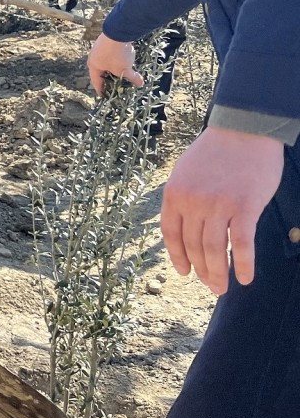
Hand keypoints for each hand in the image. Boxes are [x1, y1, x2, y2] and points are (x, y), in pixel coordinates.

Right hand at [87, 33, 144, 93]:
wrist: (118, 31)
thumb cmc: (117, 54)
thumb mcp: (124, 69)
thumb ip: (131, 77)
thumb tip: (140, 84)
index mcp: (93, 66)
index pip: (96, 82)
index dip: (101, 90)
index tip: (104, 96)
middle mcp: (94, 58)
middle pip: (101, 72)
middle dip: (108, 79)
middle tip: (114, 86)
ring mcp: (99, 49)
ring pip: (106, 63)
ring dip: (113, 68)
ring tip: (120, 73)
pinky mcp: (106, 42)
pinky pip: (110, 55)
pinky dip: (116, 60)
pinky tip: (123, 60)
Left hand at [161, 126, 283, 295]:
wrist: (244, 130)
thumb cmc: (217, 152)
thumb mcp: (186, 172)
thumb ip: (183, 198)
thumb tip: (185, 224)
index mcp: (174, 194)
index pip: (171, 234)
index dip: (177, 256)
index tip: (184, 272)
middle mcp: (192, 202)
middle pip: (194, 246)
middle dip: (201, 270)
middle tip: (211, 286)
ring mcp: (218, 205)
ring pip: (215, 250)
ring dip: (219, 273)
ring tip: (223, 287)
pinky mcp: (245, 207)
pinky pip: (243, 243)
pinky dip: (244, 264)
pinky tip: (246, 278)